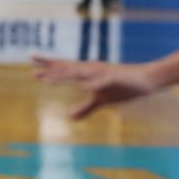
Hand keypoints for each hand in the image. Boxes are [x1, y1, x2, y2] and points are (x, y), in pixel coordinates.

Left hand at [32, 57, 160, 119]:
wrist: (147, 80)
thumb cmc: (122, 87)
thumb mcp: (101, 100)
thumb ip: (85, 108)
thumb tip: (70, 117)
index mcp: (87, 74)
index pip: (64, 68)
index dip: (48, 65)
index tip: (30, 60)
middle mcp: (92, 70)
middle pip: (67, 69)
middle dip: (50, 71)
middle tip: (32, 74)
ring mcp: (103, 73)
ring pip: (80, 74)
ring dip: (65, 76)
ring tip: (48, 80)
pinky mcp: (116, 78)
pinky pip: (102, 82)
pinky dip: (93, 84)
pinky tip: (84, 87)